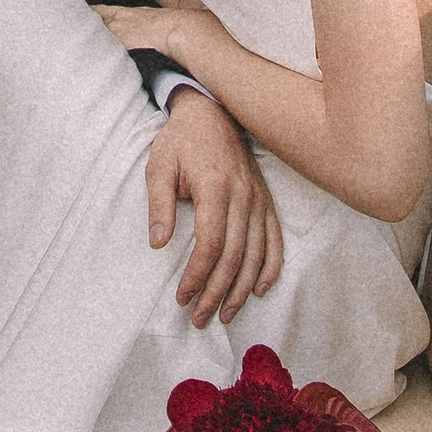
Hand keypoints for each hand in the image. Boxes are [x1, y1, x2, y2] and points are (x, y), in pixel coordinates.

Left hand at [145, 89, 280, 330]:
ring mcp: (258, 199)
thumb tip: (157, 243)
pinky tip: (260, 289)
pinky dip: (270, 267)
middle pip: (234, 256)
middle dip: (217, 292)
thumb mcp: (159, 166)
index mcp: (215, 187)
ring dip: (242, 289)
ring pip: (256, 254)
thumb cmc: (180, 142)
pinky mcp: (265, 200)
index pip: (210, 244)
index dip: (197, 275)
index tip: (181, 297)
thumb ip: (158, 205)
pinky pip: (274, 239)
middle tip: (199, 318)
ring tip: (226, 314)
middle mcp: (242, 196)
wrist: (210, 112)